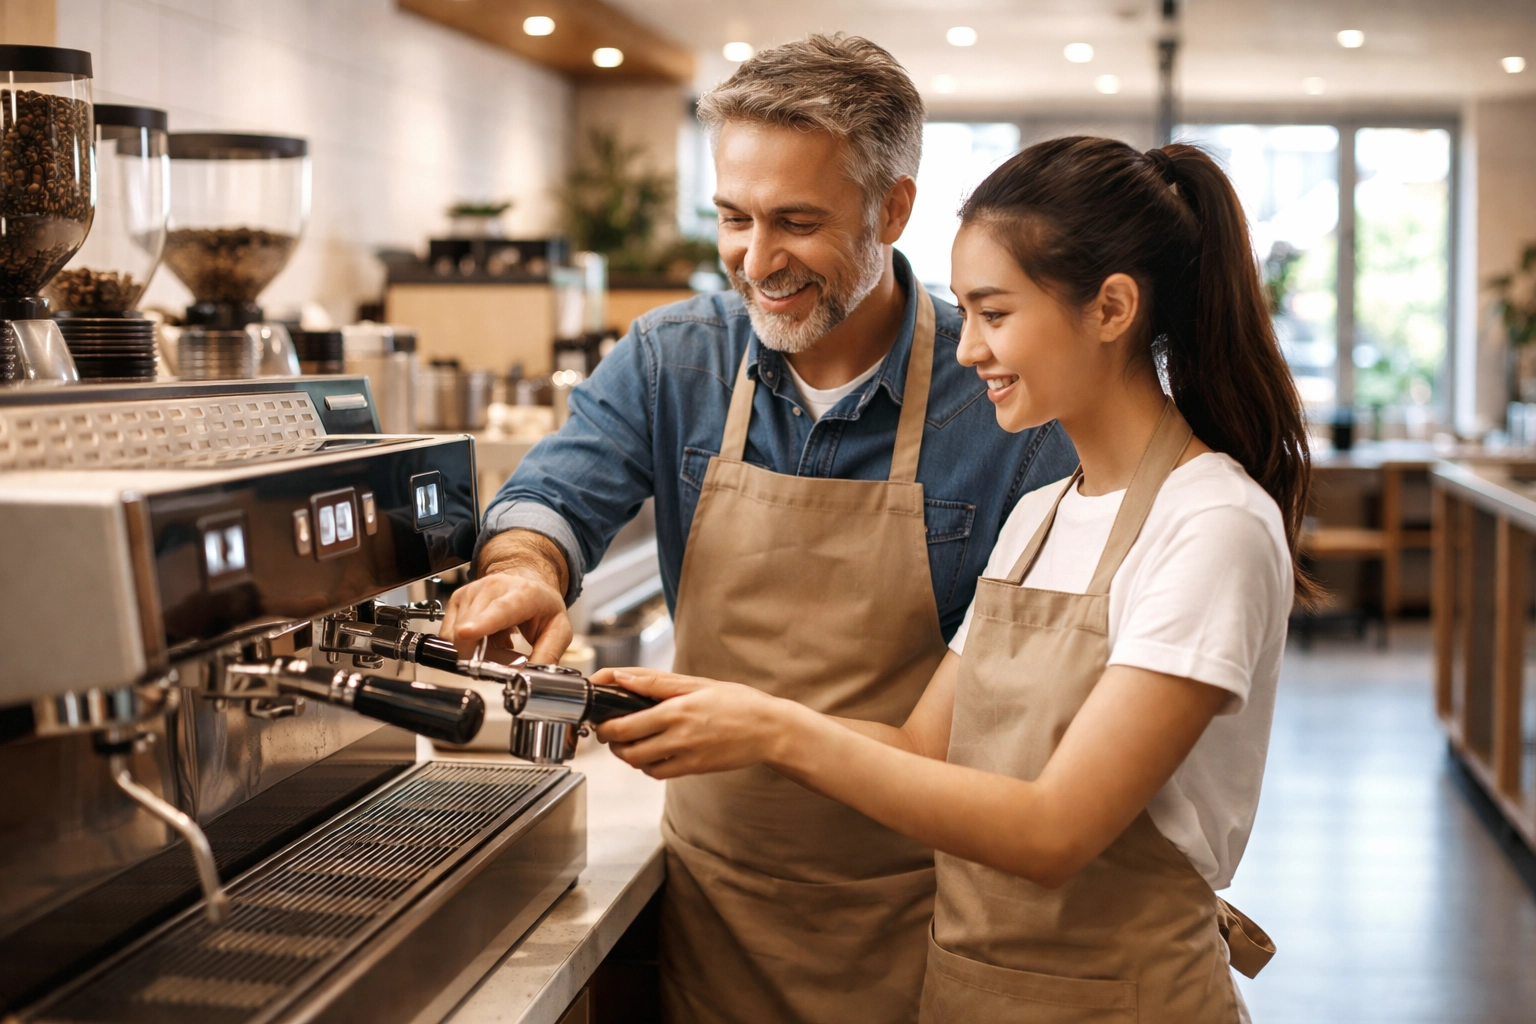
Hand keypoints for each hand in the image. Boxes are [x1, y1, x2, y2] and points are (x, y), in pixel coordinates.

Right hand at [440, 571, 571, 664]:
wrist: (529, 584)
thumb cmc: (542, 606)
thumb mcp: (558, 631)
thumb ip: (546, 656)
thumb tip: (528, 679)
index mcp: (523, 594)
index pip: (500, 610)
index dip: (482, 624)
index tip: (468, 634)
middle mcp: (493, 588)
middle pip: (469, 628)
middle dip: (480, 655)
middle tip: (504, 655)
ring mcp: (471, 591)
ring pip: (456, 635)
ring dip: (473, 650)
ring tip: (497, 641)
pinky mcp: (457, 599)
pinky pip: (449, 634)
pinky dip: (464, 643)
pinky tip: (484, 636)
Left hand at [591, 668, 795, 778]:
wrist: (768, 730)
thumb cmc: (736, 701)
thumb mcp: (696, 683)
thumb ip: (655, 683)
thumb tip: (621, 677)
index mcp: (676, 710)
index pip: (624, 724)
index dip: (604, 723)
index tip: (599, 716)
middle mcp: (678, 736)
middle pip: (626, 747)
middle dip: (610, 740)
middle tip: (608, 730)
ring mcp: (685, 756)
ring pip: (639, 763)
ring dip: (627, 753)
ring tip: (630, 740)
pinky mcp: (693, 769)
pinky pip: (658, 773)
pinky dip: (647, 765)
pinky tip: (652, 751)